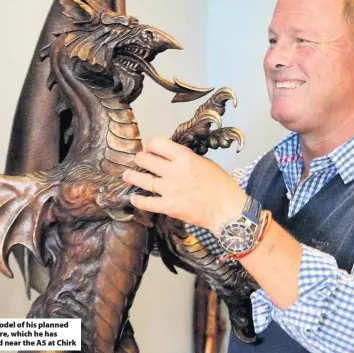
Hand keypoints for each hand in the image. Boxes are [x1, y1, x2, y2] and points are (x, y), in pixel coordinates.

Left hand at [122, 136, 247, 233]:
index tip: (150, 149)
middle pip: (144, 159)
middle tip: (139, 161)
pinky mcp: (169, 206)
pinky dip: (137, 200)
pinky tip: (134, 198)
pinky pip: (146, 202)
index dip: (150, 145)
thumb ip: (186, 158)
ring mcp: (169, 190)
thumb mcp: (205, 162)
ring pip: (141, 179)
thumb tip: (170, 156)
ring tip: (127, 175)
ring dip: (131, 176)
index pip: (156, 143)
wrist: (227, 210)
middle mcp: (174, 171)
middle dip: (139, 159)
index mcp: (184, 157)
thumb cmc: (220, 185)